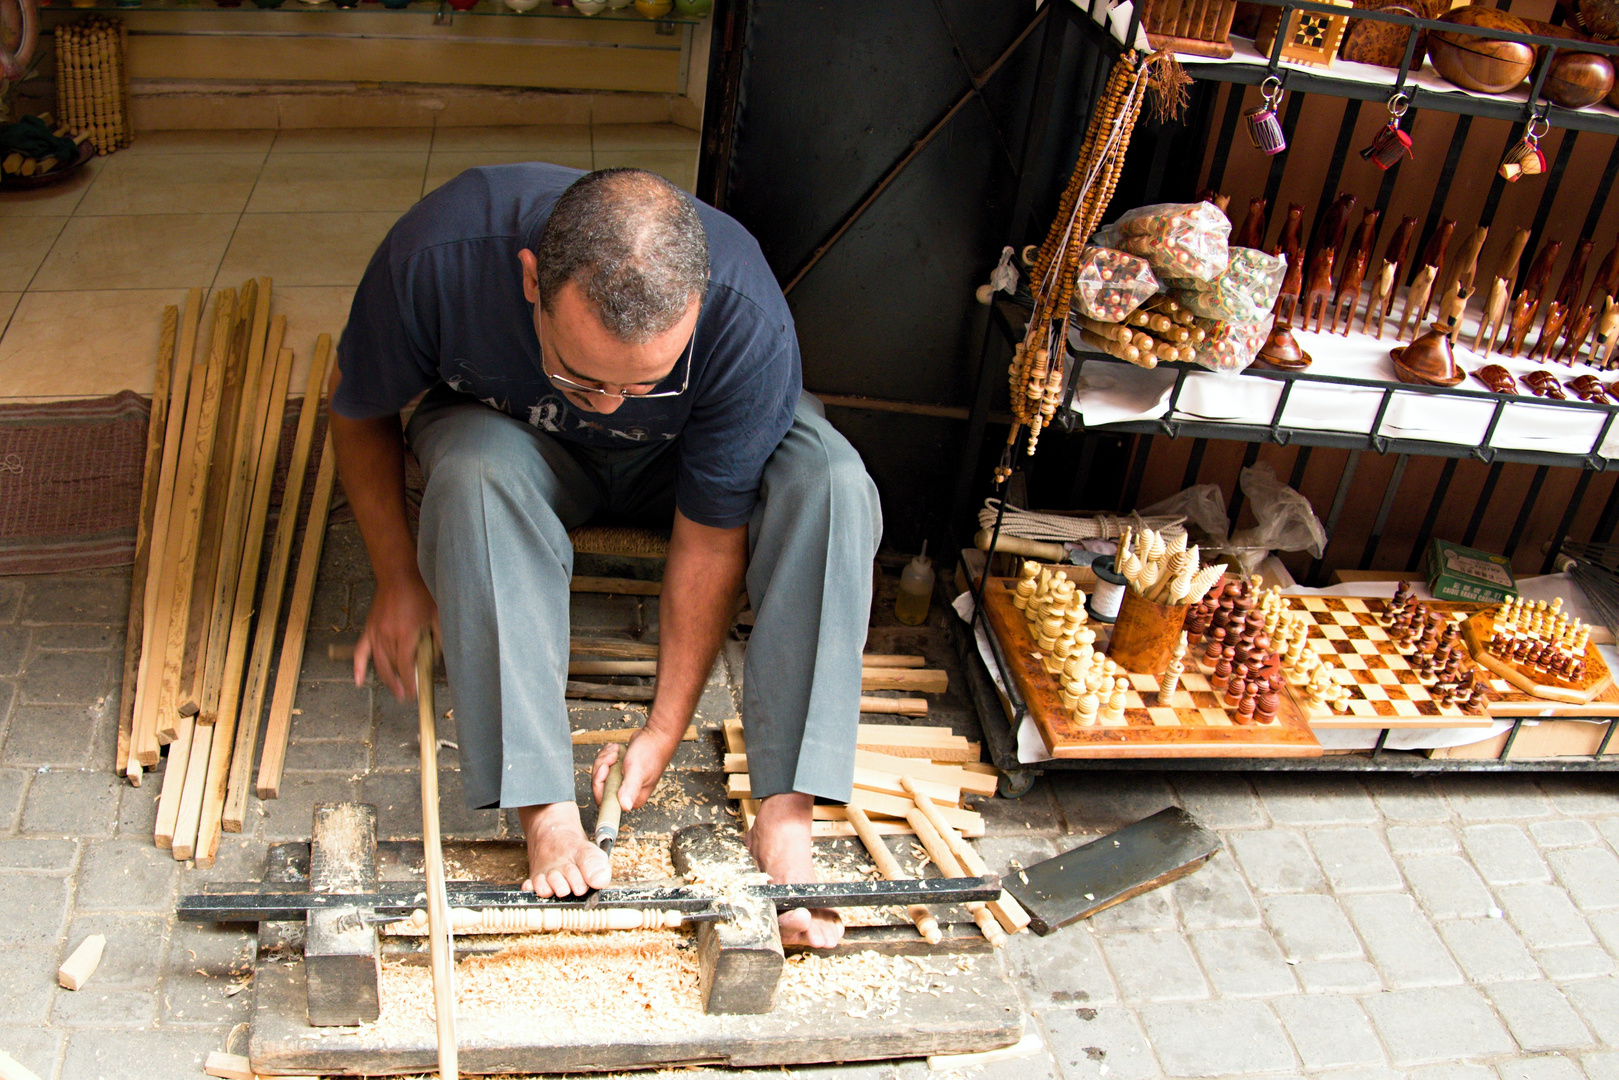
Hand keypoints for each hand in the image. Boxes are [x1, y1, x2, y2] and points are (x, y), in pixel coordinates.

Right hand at [354, 573, 438, 698]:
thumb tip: (434, 659)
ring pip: (378, 663)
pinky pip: (360, 651)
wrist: (397, 576)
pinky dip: (358, 667)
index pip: (406, 665)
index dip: (410, 682)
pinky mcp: (368, 629)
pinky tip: (358, 681)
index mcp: (405, 633)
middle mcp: (387, 636)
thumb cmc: (419, 594)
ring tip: (395, 692)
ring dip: (386, 680)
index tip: (414, 693)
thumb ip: (437, 639)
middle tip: (406, 697)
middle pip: (392, 667)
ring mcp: (375, 633)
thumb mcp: (436, 615)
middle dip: (399, 684)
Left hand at [591, 724, 682, 810]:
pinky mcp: (620, 771)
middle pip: (600, 785)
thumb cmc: (650, 753)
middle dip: (602, 766)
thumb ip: (630, 788)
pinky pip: (603, 766)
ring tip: (616, 751)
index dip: (599, 783)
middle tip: (613, 756)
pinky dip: (607, 755)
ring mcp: (622, 782)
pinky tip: (616, 750)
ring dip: (604, 759)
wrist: (656, 737)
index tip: (606, 767)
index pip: (604, 799)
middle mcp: (626, 793)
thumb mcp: (637, 770)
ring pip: (600, 773)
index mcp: (631, 799)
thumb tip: (625, 806)